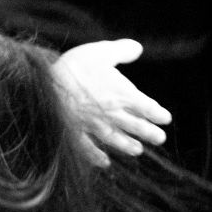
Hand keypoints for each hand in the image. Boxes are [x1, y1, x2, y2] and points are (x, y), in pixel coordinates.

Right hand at [52, 39, 171, 166]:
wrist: (45, 83)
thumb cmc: (76, 66)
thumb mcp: (102, 51)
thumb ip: (123, 50)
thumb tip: (138, 49)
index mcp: (121, 94)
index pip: (146, 107)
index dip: (158, 114)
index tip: (165, 119)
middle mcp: (110, 113)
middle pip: (134, 126)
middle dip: (149, 133)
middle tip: (160, 139)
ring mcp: (92, 125)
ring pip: (114, 139)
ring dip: (127, 145)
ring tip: (137, 151)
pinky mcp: (74, 132)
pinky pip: (88, 148)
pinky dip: (96, 157)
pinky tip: (104, 162)